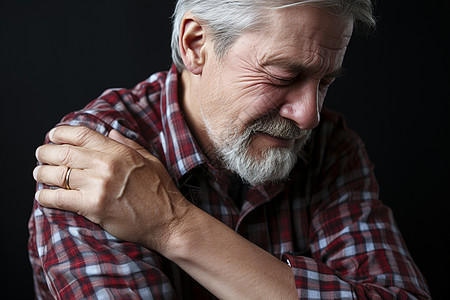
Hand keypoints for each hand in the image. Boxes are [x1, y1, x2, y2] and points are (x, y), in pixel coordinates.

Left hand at [33, 126, 191, 252]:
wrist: (169, 221)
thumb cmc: (162, 192)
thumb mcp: (149, 160)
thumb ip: (128, 144)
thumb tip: (111, 133)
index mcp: (119, 151)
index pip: (81, 134)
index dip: (61, 133)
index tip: (53, 136)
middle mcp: (106, 164)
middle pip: (64, 152)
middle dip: (46, 152)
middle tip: (41, 155)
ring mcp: (99, 185)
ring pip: (57, 174)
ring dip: (43, 173)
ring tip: (40, 174)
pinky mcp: (94, 206)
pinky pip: (59, 198)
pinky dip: (46, 197)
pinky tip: (43, 196)